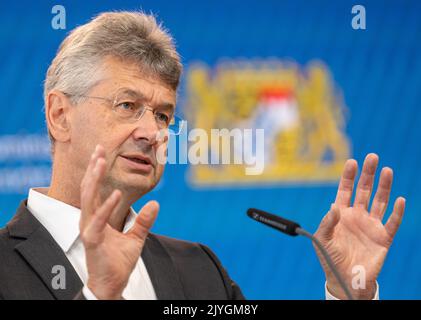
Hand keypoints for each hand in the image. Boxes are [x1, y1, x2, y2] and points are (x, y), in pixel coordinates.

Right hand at [79, 145, 158, 298]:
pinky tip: (115, 193)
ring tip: (100, 161)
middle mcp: (89, 219)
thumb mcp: (136, 237)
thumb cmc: (118, 262)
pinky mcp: (92, 240)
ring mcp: (89, 228)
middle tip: (99, 147)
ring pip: (89, 198)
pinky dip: (107, 206)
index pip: (95, 188)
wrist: (112, 284)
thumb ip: (144, 221)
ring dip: (95, 179)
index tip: (101, 152)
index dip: (97, 170)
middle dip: (94, 167)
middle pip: (89, 188)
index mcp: (97, 216)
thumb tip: (156, 204)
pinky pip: (99, 220)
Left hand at [314, 153, 404, 298]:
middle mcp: (357, 215)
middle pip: (365, 190)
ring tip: (387, 170)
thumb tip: (334, 205)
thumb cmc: (330, 258)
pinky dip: (397, 211)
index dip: (348, 176)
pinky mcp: (383, 237)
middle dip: (368, 174)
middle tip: (372, 156)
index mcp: (341, 213)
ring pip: (380, 201)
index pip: (345, 190)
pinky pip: (392, 222)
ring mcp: (371, 225)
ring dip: (384, 186)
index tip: (352, 161)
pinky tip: (399, 199)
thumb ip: (327, 222)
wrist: (345, 278)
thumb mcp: (323, 239)